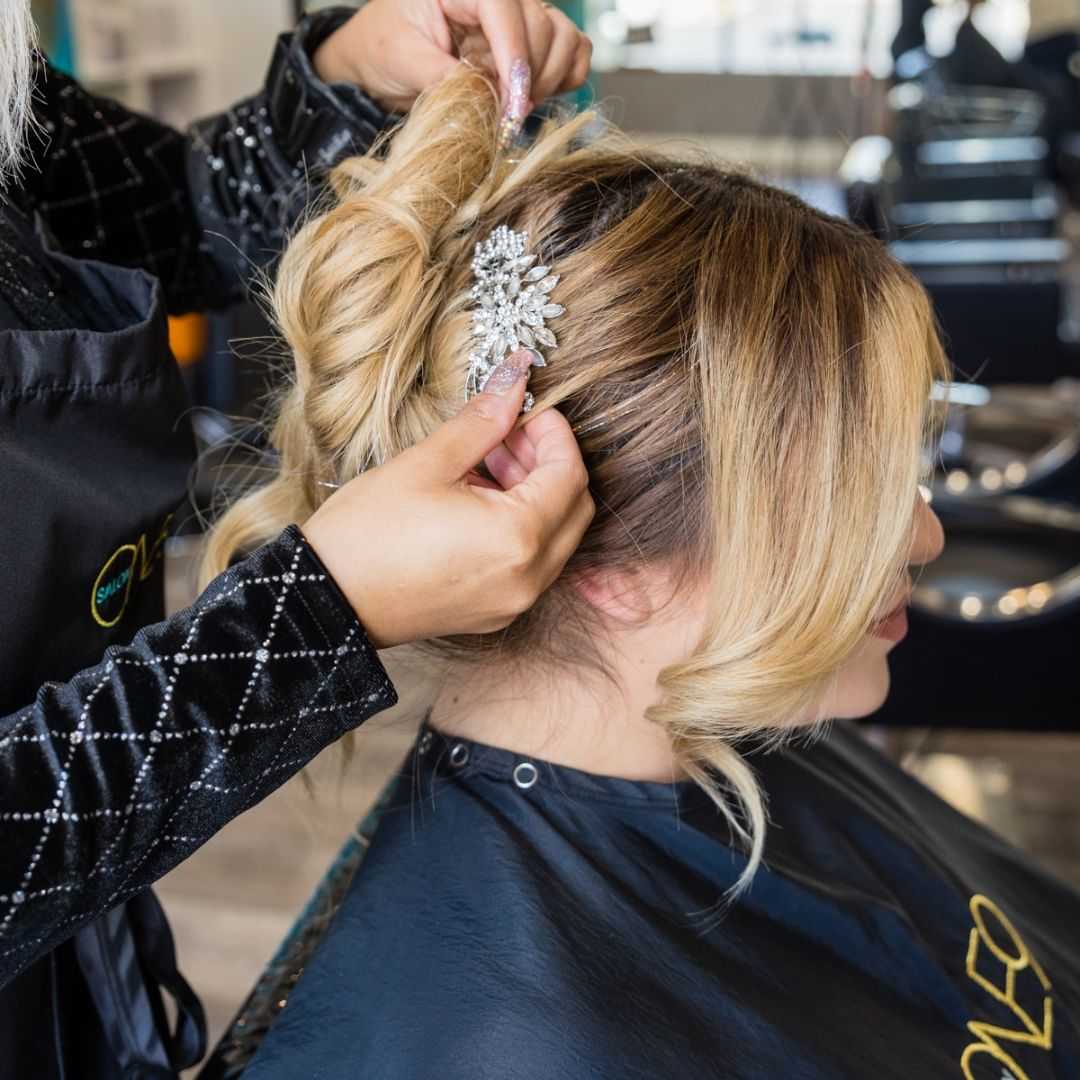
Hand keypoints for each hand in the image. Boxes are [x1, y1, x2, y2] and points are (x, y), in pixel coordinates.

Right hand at [301, 354, 593, 647]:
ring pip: (556, 537)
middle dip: (550, 464)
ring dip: (536, 495)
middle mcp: (528, 578)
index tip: (527, 410)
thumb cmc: (366, 535)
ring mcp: (514, 602)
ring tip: (486, 464)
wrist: (324, 603)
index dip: (555, 434)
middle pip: (574, 509)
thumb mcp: (426, 464)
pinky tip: (478, 502)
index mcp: (517, 538)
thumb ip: (482, 422)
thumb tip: (516, 380)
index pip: (569, 474)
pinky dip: (521, 528)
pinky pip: (530, 563)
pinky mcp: (494, 612)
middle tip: (508, 435)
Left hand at [313, 0, 591, 126]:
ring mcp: (521, 16)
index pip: (506, 11)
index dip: (515, 60)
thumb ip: (445, 77)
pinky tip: (533, 97)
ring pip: (565, 40)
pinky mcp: (533, 41)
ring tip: (513, 107)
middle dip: (530, 80)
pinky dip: (565, 79)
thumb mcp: (403, 60)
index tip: (513, 107)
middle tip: (505, 118)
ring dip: (548, 82)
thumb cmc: (383, 48)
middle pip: (544, 28)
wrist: (381, 57)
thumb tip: (488, 100)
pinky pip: (574, 53)